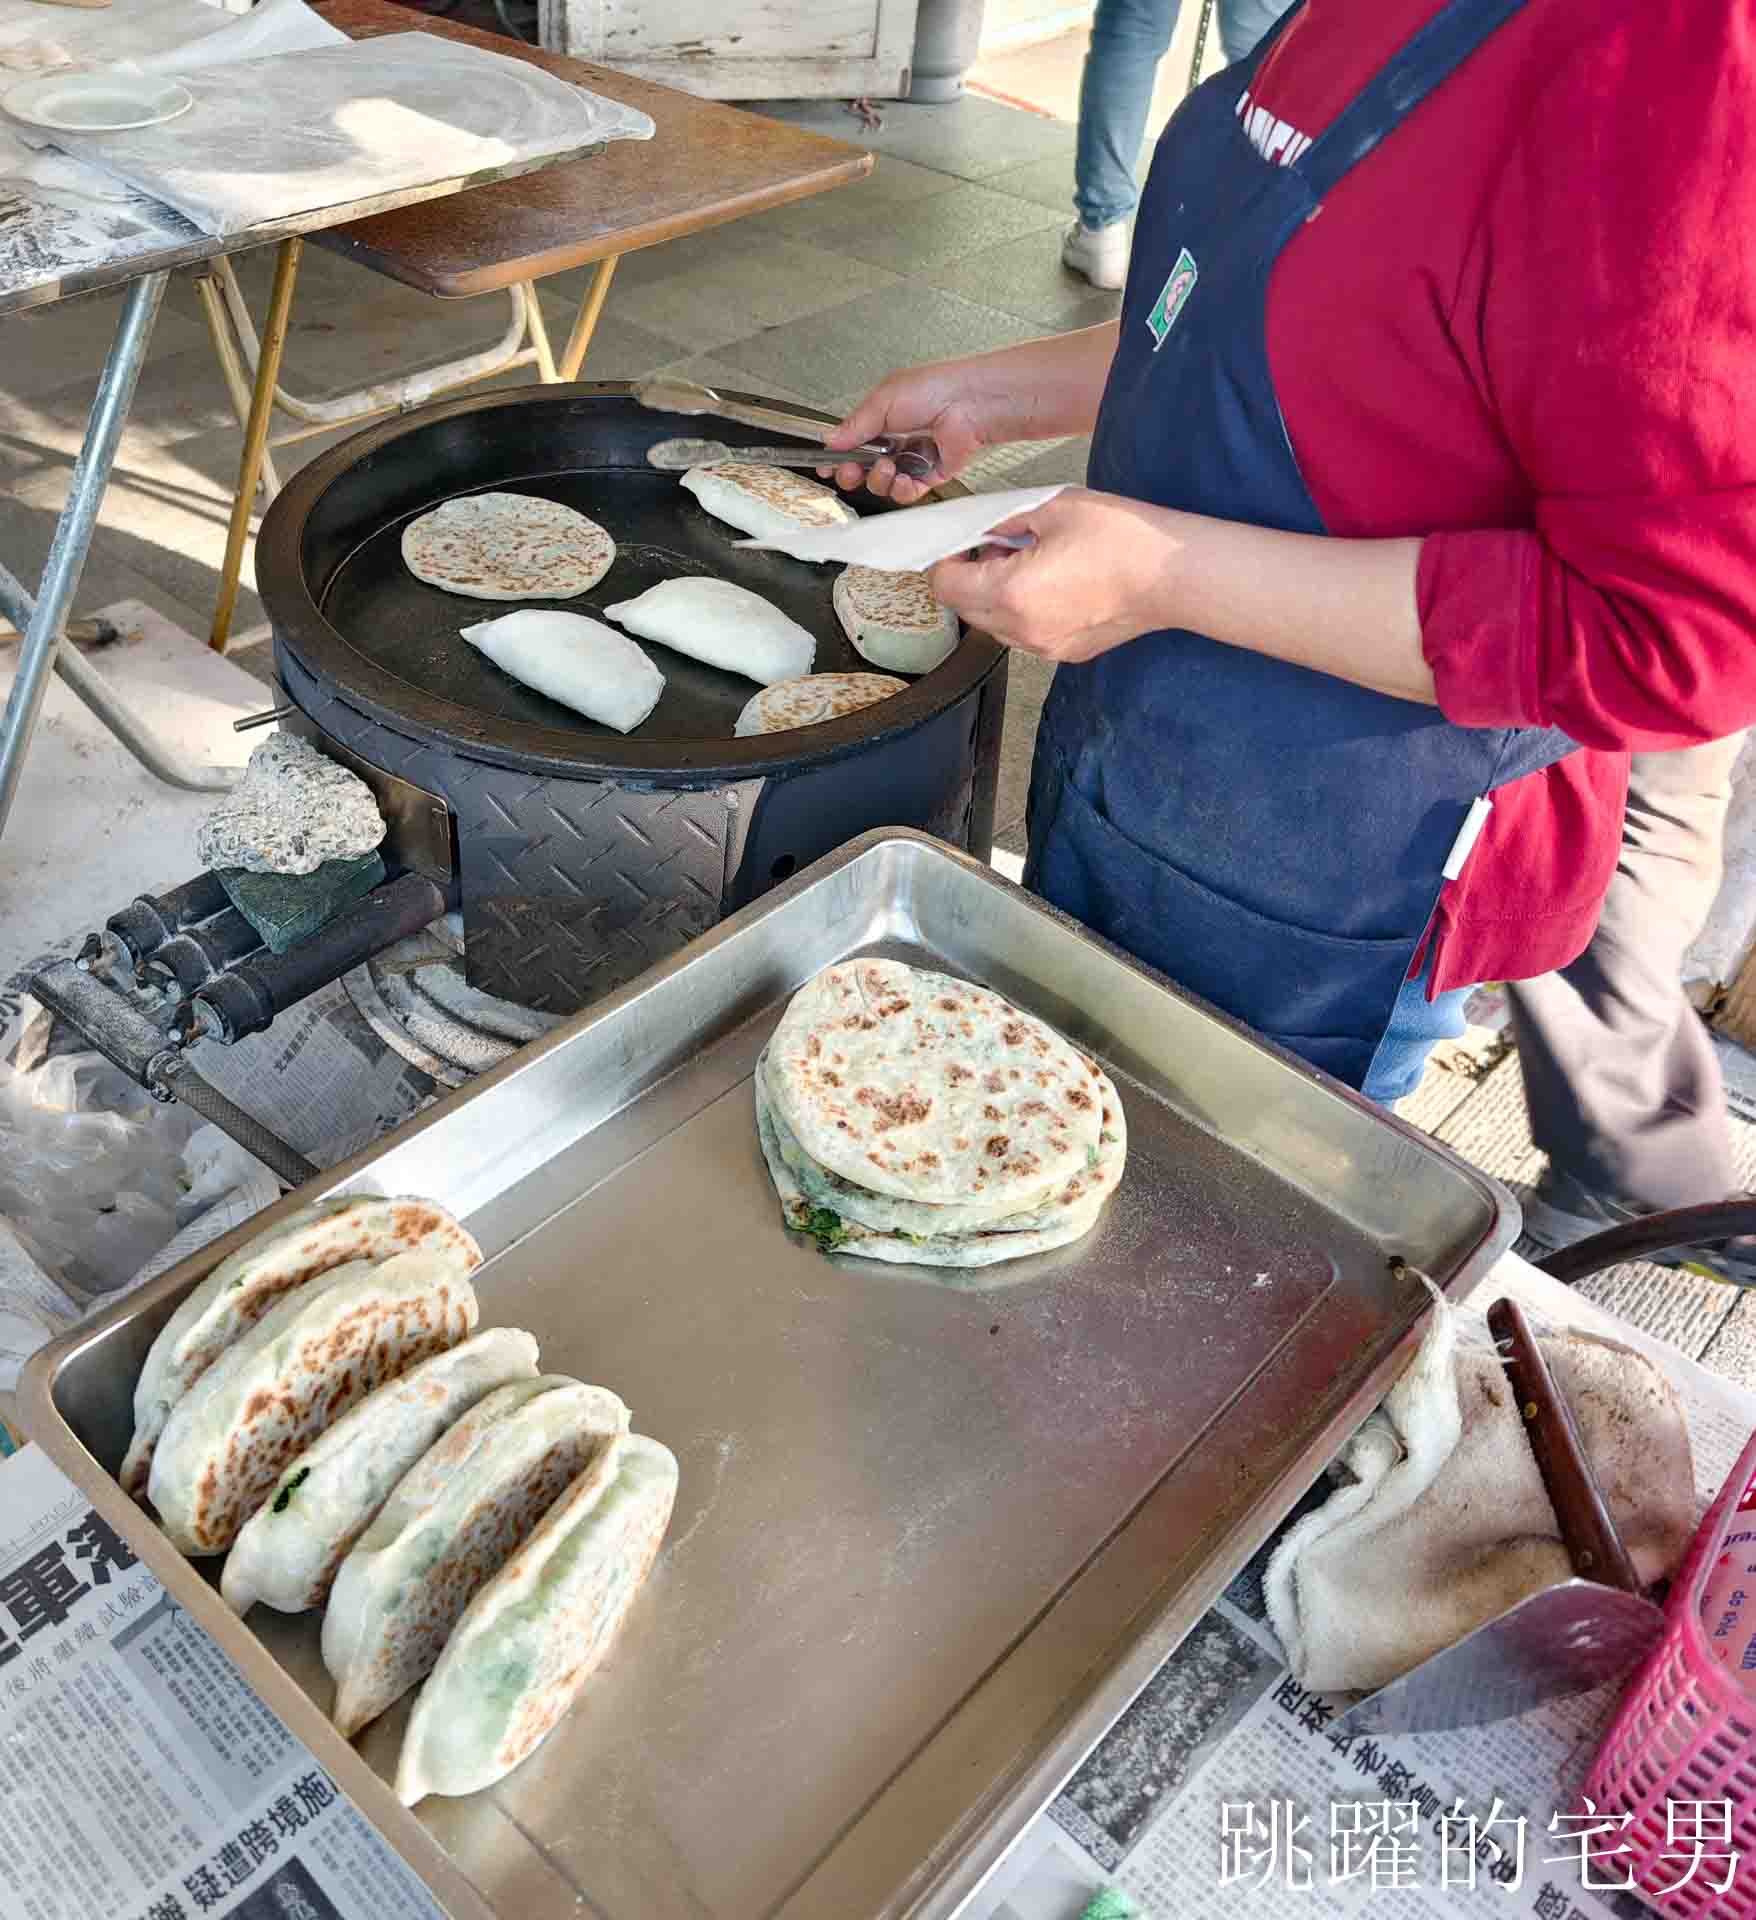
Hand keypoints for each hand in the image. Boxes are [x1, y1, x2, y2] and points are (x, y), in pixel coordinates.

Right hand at [819, 357, 1017, 504]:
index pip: (852, 443)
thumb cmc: (934, 389)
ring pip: (884, 483)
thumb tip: (831, 439)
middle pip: (864, 468)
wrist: (969, 403)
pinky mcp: (930, 474)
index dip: (838, 457)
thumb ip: (855, 425)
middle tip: (851, 470)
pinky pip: (908, 492)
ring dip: (879, 480)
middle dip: (853, 473)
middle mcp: (896, 439)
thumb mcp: (884, 400)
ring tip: (886, 466)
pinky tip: (902, 479)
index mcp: (882, 417)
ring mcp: (912, 458)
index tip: (826, 466)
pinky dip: (901, 489)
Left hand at [926, 489, 1179, 662]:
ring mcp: (1043, 647)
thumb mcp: (1052, 509)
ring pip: (993, 626)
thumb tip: (977, 527)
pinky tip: (1051, 585)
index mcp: (1010, 593)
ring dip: (995, 597)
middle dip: (970, 578)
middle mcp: (1021, 630)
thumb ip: (1002, 520)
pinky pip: (1024, 635)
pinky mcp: (1065, 653)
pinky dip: (1022, 612)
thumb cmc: (1120, 538)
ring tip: (1028, 564)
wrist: (1171, 575)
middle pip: (965, 610)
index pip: (946, 586)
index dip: (946, 561)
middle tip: (997, 546)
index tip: (961, 543)